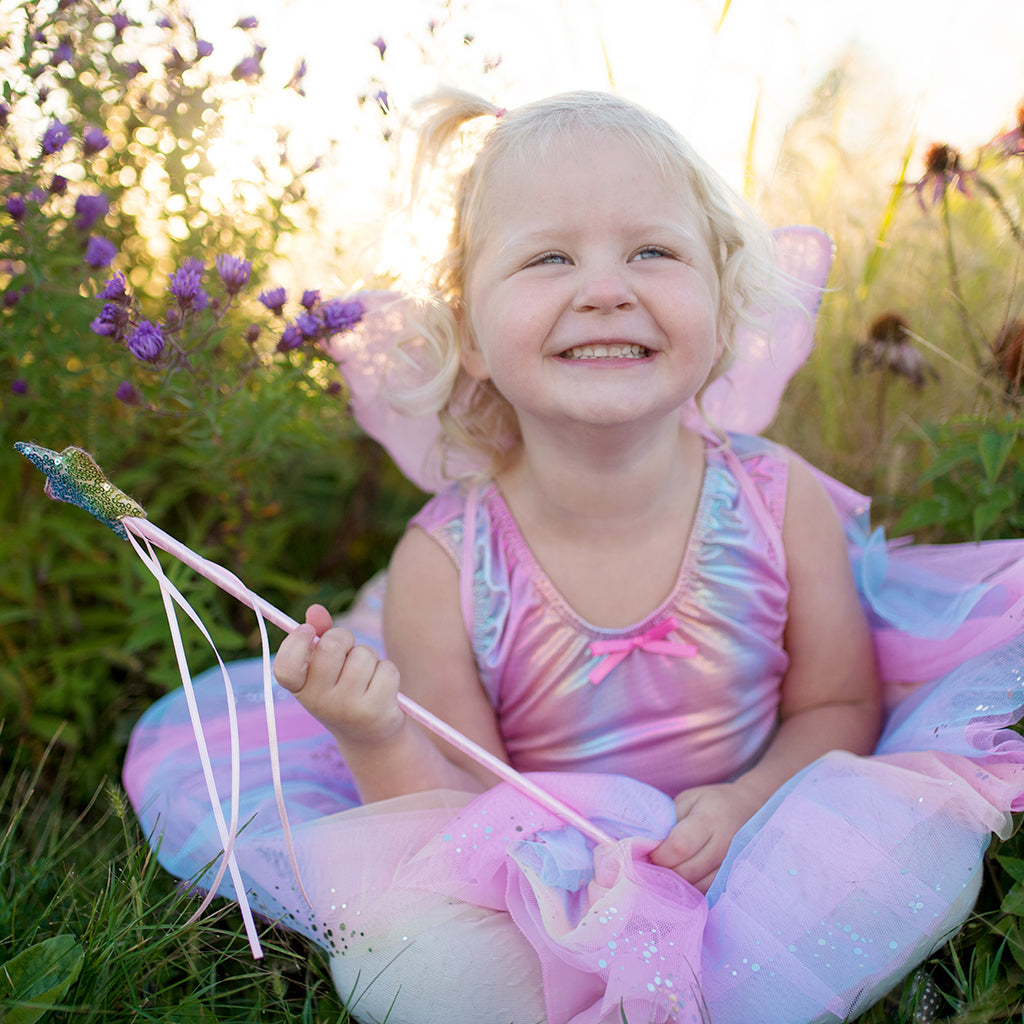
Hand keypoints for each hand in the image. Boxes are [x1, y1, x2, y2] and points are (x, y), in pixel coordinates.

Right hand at [273, 604, 404, 745]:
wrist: (368, 736)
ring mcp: (346, 708)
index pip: (285, 666)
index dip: (295, 643)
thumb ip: (319, 636)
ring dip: (370, 658)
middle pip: (332, 645)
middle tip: (347, 651)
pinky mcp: (374, 711)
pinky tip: (381, 690)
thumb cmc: (343, 690)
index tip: (309, 631)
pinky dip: (388, 672)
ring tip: (366, 677)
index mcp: (300, 688)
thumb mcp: (326, 668)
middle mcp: (318, 702)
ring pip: (364, 655)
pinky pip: (387, 669)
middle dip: (345, 638)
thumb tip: (315, 609)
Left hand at [648, 781, 763, 892]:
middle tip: (654, 865)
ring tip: (667, 871)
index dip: (660, 855)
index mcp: (709, 819)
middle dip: (665, 872)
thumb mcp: (687, 800)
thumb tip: (647, 845)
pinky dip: (692, 889)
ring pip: (698, 886)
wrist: (749, 808)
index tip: (649, 852)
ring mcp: (732, 864)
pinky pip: (708, 891)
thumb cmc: (710, 802)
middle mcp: (725, 844)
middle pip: (688, 871)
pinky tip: (683, 879)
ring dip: (677, 884)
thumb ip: (669, 822)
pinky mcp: (734, 877)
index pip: (680, 846)